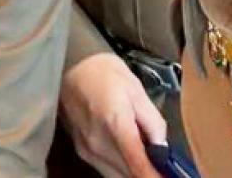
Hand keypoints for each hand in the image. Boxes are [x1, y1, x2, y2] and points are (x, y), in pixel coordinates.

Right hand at [59, 53, 166, 177]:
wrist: (70, 64)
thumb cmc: (105, 73)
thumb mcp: (137, 90)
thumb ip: (153, 122)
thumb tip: (161, 148)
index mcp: (115, 124)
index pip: (138, 166)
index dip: (155, 177)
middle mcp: (98, 143)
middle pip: (129, 174)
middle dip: (147, 173)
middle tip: (161, 165)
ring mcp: (87, 149)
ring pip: (117, 175)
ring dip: (133, 172)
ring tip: (146, 160)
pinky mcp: (81, 150)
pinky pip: (106, 169)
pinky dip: (121, 168)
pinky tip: (128, 156)